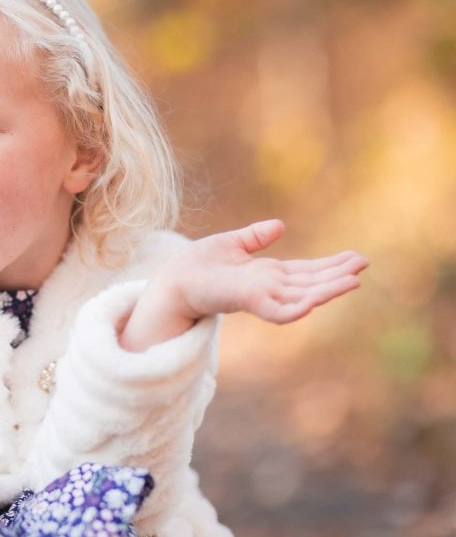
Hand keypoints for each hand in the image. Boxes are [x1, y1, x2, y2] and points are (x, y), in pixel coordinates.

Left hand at [120, 219, 368, 350]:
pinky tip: (316, 300)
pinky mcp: (248, 302)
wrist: (171, 280)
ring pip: (302, 296)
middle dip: (337, 274)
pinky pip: (278, 311)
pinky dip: (297, 306)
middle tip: (365, 264)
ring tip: (355, 279)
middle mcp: (268, 287)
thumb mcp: (230, 244)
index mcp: (266, 275)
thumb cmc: (196, 266)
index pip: (305, 271)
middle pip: (310, 282)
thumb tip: (280, 225)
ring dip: (329, 289)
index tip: (355, 257)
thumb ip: (255, 237)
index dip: (330, 265)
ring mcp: (260, 297)